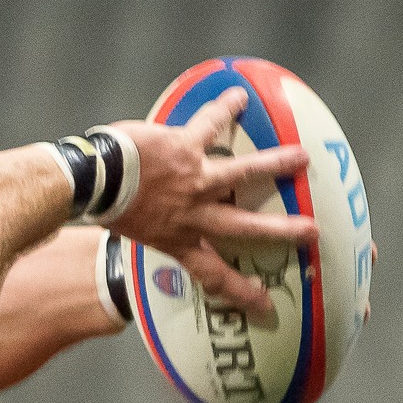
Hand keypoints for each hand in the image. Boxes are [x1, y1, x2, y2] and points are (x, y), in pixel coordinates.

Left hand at [106, 88, 317, 322]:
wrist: (91, 183)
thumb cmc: (103, 207)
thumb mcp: (132, 231)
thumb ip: (154, 228)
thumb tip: (154, 226)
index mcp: (177, 240)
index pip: (213, 275)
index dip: (240, 293)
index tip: (264, 306)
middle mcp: (192, 214)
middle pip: (243, 227)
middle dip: (279, 232)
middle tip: (311, 234)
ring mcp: (193, 180)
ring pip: (244, 173)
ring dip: (275, 164)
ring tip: (302, 159)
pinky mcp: (185, 148)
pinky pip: (211, 124)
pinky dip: (225, 108)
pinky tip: (239, 96)